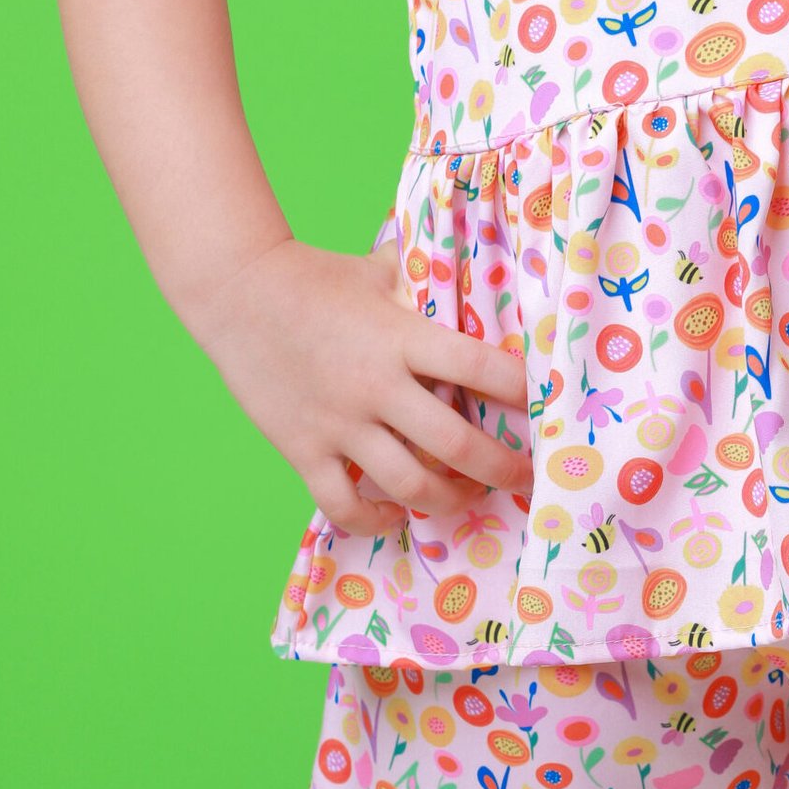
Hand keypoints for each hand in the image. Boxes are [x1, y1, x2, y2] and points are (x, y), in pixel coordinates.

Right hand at [191, 233, 532, 537]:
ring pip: (409, 484)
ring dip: (447, 499)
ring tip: (466, 496)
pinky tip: (395, 513)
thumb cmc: (317, 275)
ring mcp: (339, 424)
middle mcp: (377, 385)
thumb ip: (423, 281)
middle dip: (501, 467)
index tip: (549, 406)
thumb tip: (465, 271)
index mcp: (403, 336)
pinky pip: (345, 505)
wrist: (239, 292)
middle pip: (456, 444)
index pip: (480, 368)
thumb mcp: (379, 269)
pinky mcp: (303, 450)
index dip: (522, 390)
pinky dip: (376, 518)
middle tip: (525, 476)